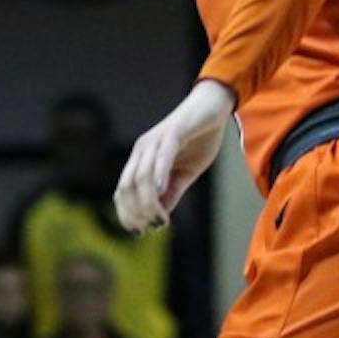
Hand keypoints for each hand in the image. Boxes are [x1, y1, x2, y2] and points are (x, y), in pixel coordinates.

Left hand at [114, 80, 235, 232]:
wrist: (215, 105)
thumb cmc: (200, 138)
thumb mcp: (186, 173)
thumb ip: (171, 192)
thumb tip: (160, 216)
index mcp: (141, 160)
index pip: (123, 191)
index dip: (127, 213)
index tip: (139, 231)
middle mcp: (142, 150)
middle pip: (127, 186)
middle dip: (136, 212)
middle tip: (151, 227)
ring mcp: (155, 140)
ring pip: (142, 176)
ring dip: (148, 202)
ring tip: (160, 219)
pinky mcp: (173, 132)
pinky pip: (161, 157)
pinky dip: (158, 176)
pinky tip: (161, 192)